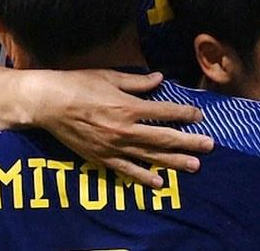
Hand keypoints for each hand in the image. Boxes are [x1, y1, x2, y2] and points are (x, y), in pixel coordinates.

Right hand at [25, 68, 213, 186]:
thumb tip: (160, 79)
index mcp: (128, 106)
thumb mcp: (110, 76)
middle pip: (163, 138)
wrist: (49, 104)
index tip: (199, 115)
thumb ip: (138, 82)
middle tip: (209, 146)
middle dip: (188, 142)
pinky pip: (127, 170)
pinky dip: (143, 177)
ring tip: (194, 166)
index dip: (184, 113)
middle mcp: (124, 129)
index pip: (164, 111)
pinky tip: (159, 183)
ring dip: (174, 162)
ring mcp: (113, 147)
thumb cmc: (79, 84)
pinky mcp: (102, 158)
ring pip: (150, 157)